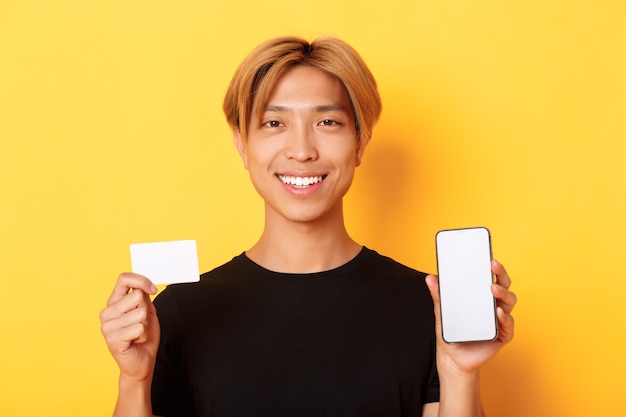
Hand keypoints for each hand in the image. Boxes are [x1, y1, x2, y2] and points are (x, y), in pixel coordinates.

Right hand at [99, 273, 160, 382]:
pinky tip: (136, 341)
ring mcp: (107, 326)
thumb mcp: (147, 312)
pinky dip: (144, 335)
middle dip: (146, 310)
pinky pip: (139, 328)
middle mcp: (107, 313)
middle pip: (137, 296)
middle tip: (141, 324)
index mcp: (114, 302)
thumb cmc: (144, 336)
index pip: (124, 279)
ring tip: (138, 334)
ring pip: (140, 312)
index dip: (141, 281)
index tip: (153, 290)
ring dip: (145, 325)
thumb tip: (144, 285)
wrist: (141, 363)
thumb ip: (143, 297)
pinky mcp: (112, 339)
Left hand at [425, 259, 516, 374]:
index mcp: (482, 297)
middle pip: (504, 286)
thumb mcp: (442, 311)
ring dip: (503, 294)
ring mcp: (499, 320)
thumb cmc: (451, 332)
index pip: (492, 278)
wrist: (452, 357)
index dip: (494, 267)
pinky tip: (498, 313)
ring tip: (492, 289)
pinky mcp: (502, 336)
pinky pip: (508, 325)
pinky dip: (505, 318)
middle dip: (501, 274)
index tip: (490, 257)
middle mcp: (494, 306)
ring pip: (509, 303)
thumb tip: (430, 278)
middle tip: (493, 266)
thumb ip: (438, 295)